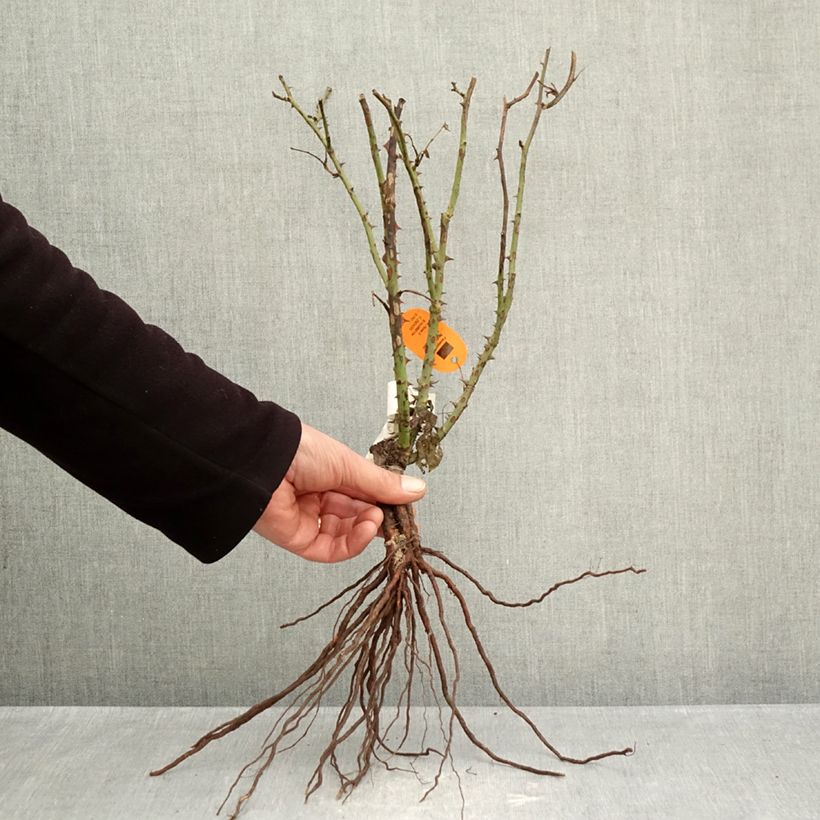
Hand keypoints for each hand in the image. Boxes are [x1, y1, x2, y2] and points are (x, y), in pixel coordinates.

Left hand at [252, 423, 425, 562]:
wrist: (264, 461)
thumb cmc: (302, 451)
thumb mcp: (349, 465)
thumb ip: (382, 484)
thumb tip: (418, 490)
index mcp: (331, 475)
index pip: (365, 495)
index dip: (386, 502)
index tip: (407, 506)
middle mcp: (320, 498)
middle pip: (357, 516)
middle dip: (379, 517)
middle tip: (399, 518)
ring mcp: (310, 519)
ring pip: (346, 535)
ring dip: (367, 529)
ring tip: (378, 519)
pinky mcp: (299, 539)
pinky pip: (330, 549)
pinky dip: (352, 543)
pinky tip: (366, 529)